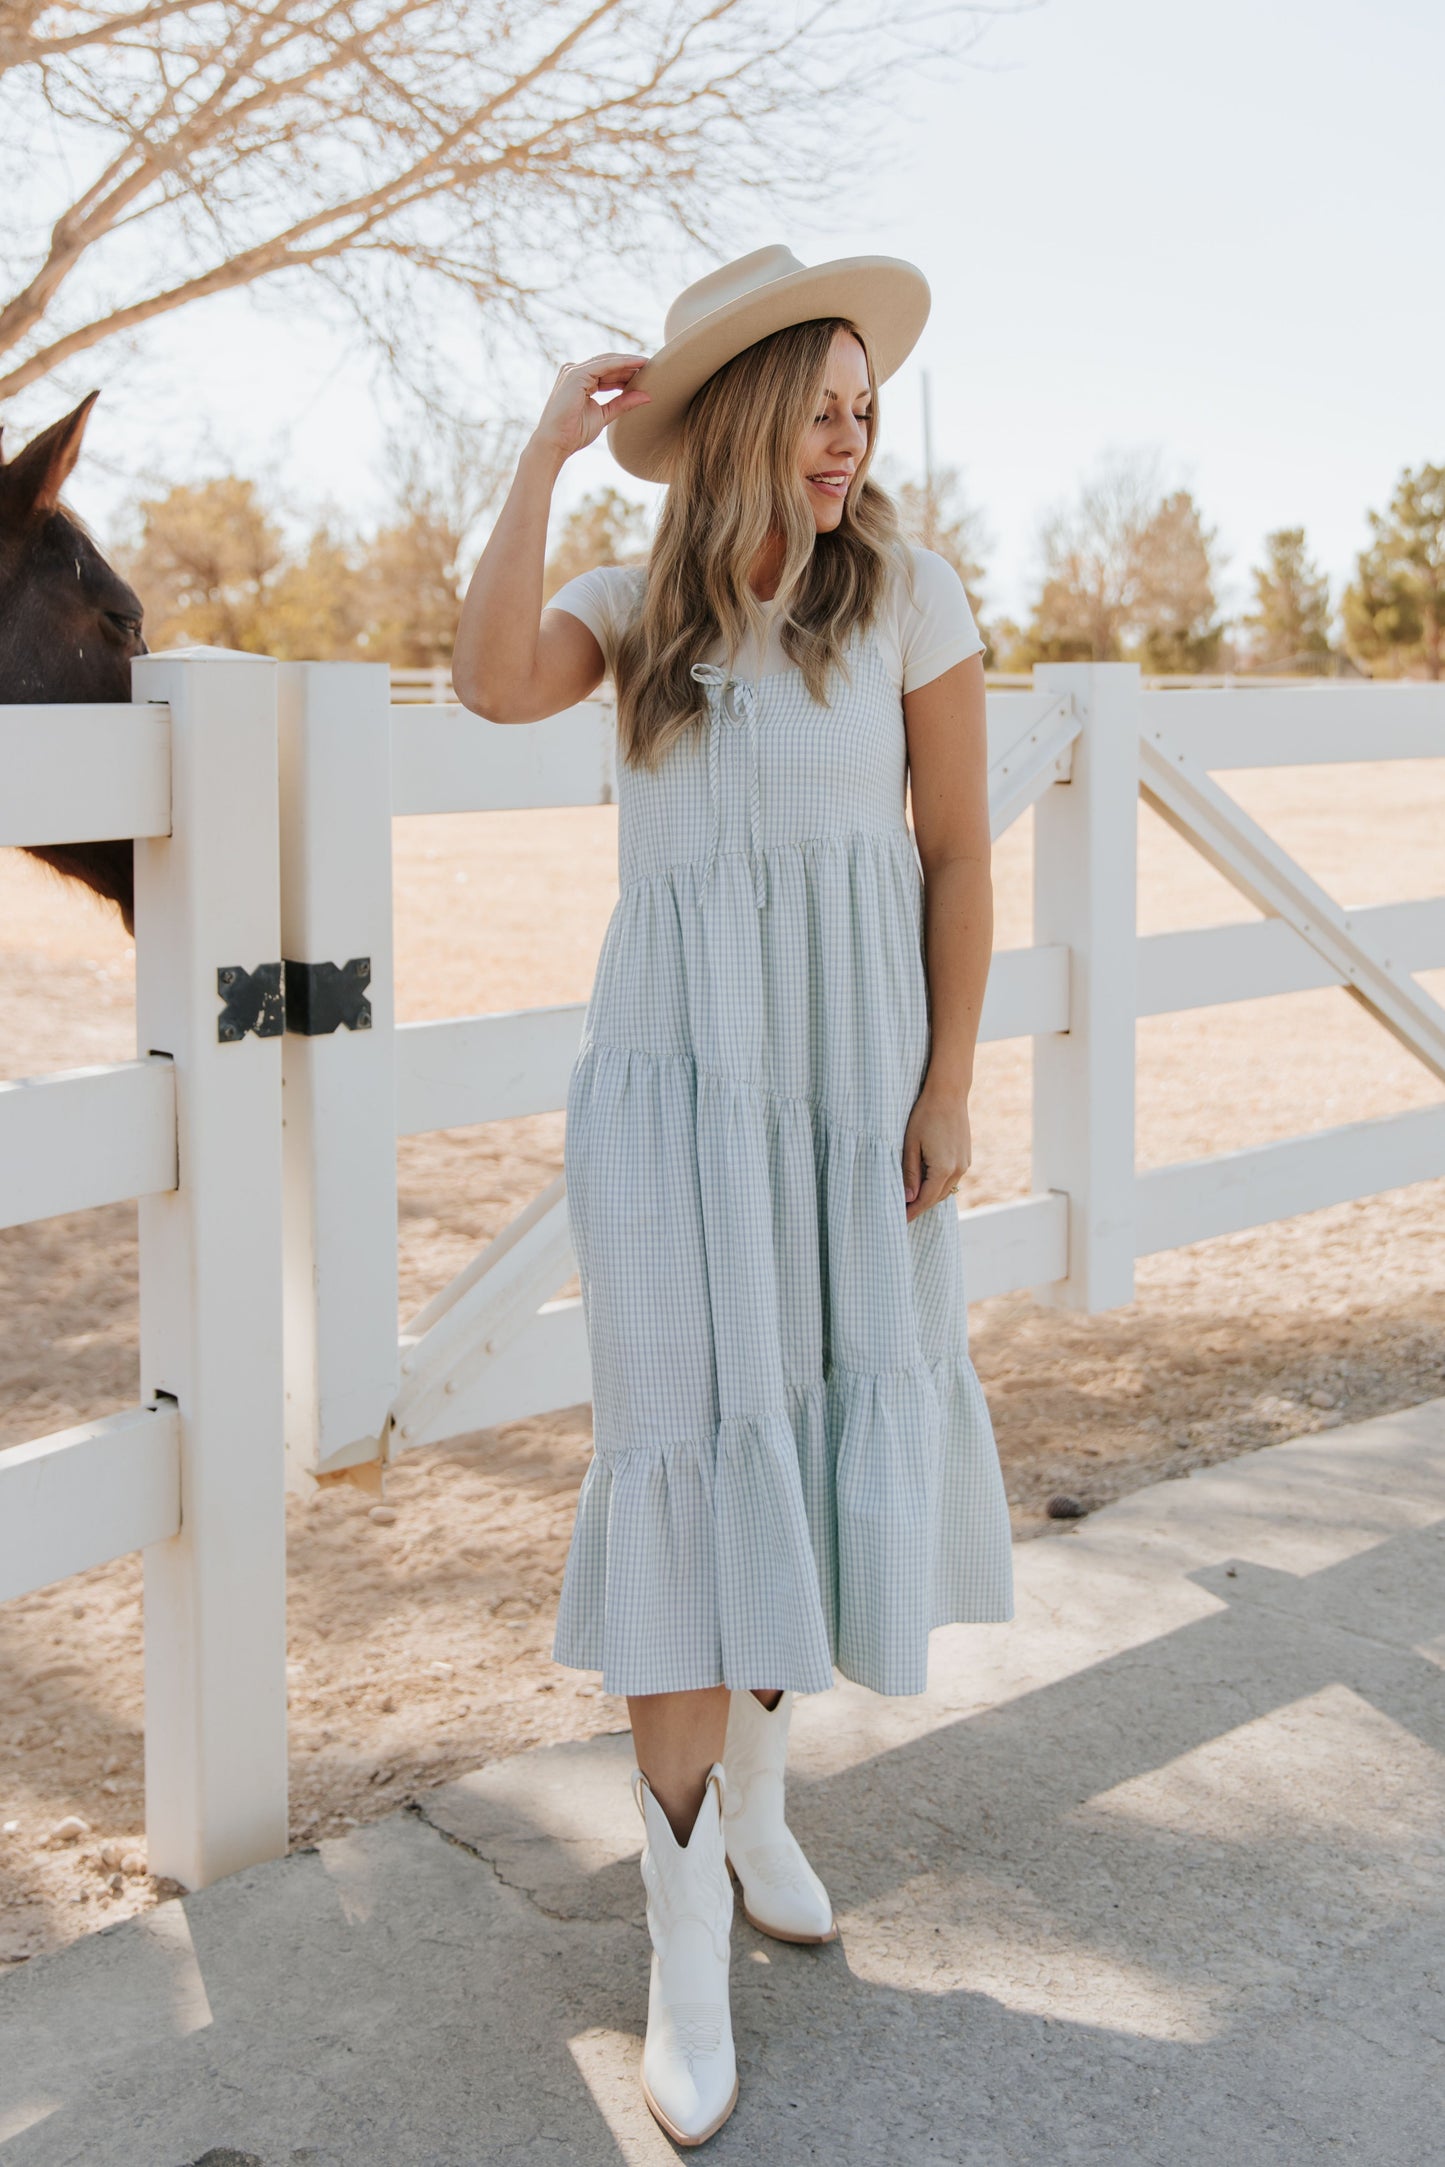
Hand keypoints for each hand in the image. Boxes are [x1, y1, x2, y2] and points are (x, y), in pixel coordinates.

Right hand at [528, 352, 651, 464]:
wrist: (556, 443)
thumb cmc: (574, 433)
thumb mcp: (604, 415)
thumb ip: (623, 403)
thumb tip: (647, 396)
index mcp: (580, 382)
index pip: (607, 373)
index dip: (626, 373)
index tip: (646, 374)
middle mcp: (575, 372)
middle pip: (608, 365)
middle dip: (629, 365)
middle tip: (653, 366)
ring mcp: (574, 371)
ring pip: (607, 362)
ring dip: (628, 362)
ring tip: (648, 363)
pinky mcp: (576, 374)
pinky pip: (604, 365)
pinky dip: (622, 363)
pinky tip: (638, 363)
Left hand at [901, 1081, 971, 1224]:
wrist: (948, 1095)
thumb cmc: (924, 1116)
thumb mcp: (910, 1145)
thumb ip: (910, 1173)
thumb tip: (909, 1199)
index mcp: (943, 1169)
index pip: (924, 1200)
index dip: (911, 1212)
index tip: (899, 1221)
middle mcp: (958, 1170)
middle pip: (936, 1198)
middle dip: (919, 1207)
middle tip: (902, 1214)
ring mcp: (965, 1164)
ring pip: (945, 1190)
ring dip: (929, 1197)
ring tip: (911, 1202)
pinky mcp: (966, 1158)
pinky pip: (951, 1179)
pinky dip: (938, 1186)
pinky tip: (926, 1185)